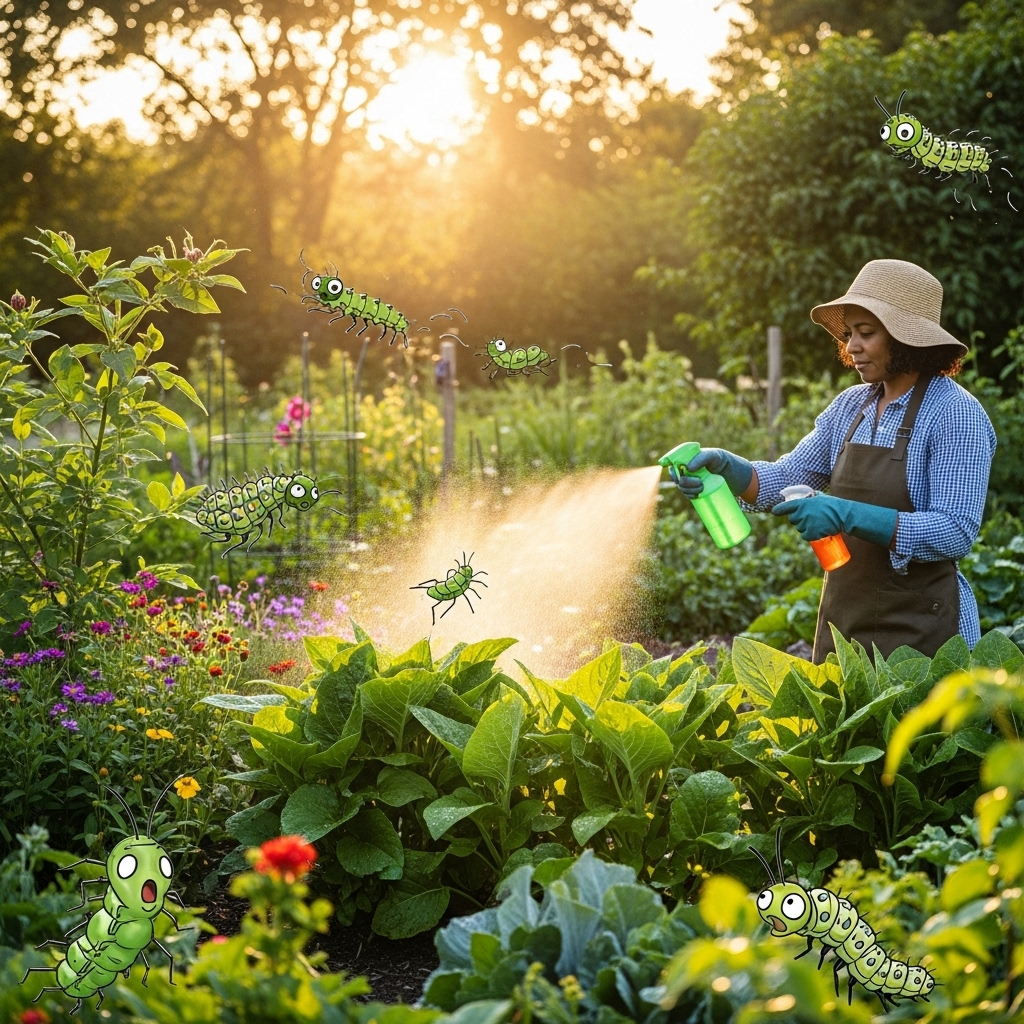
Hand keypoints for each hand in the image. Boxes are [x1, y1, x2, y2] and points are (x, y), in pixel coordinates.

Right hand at [668, 448, 752, 497]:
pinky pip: (687, 493)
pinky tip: (695, 497)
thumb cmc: (722, 461)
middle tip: (700, 483)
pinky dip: (689, 495)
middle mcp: (686, 468)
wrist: (732, 474)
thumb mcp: (714, 456)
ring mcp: (690, 479)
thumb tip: (688, 468)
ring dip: (688, 490)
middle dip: (684, 482)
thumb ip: (701, 458)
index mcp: (687, 457)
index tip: (677, 475)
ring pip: (681, 486)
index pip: (673, 460)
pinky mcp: (695, 488)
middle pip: (676, 476)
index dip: (670, 467)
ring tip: (702, 489)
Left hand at [771, 492, 897, 546]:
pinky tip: (818, 532)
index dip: (779, 510)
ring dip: (805, 528)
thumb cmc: (833, 505)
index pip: (786, 507)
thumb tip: (807, 495)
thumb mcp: (821, 497)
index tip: (774, 512)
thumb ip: (811, 497)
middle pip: (793, 519)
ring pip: (800, 529)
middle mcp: (802, 513)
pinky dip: (810, 536)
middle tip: (810, 518)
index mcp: (802, 503)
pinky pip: (806, 536)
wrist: (843, 515)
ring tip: (817, 524)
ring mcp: (806, 524)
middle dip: (798, 520)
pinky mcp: (811, 534)